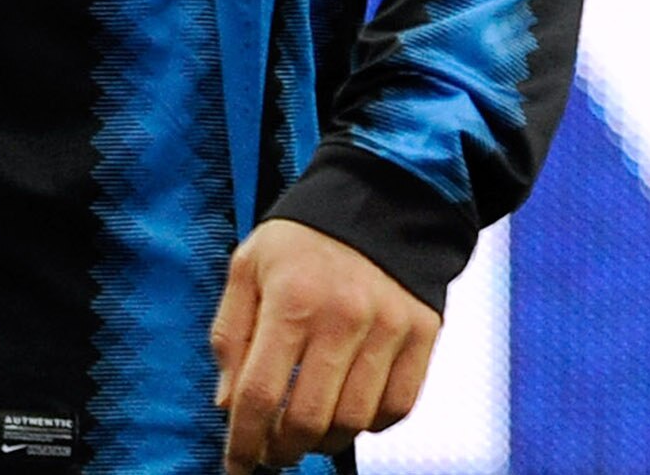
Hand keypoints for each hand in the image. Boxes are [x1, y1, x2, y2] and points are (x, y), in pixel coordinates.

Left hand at [211, 220, 438, 470]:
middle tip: (271, 453)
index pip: (259, 392)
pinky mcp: (422, 336)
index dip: (244, 439)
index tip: (235, 464)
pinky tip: (349, 412)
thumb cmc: (300, 240)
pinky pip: (398, 408)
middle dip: (283, 449)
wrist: (378, 200)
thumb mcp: (247, 267)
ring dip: (325, 441)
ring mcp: (388, 330)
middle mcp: (342, 319)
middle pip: (309, 418)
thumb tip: (227, 403)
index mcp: (290, 301)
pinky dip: (371, 424)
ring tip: (306, 434)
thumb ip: (232, 334)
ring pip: (354, 420)